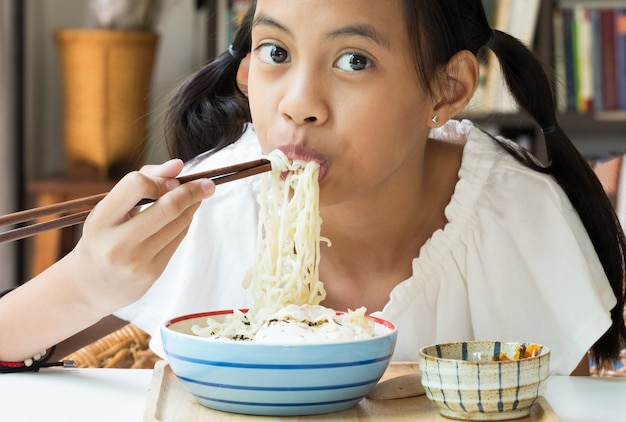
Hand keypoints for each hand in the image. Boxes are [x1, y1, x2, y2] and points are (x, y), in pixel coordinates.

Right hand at [68, 159, 214, 312]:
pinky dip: (185, 222)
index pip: (137, 185)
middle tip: (208, 183)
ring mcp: (136, 261)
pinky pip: (178, 239)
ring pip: (179, 223)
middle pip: (168, 207)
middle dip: (192, 191)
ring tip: (198, 195)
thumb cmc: (104, 236)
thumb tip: (178, 165)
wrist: (92, 285)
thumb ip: (143, 182)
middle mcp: (117, 242)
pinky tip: (185, 215)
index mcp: (101, 220)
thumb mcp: (111, 208)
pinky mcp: (152, 272)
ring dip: (193, 205)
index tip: (172, 179)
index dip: (160, 179)